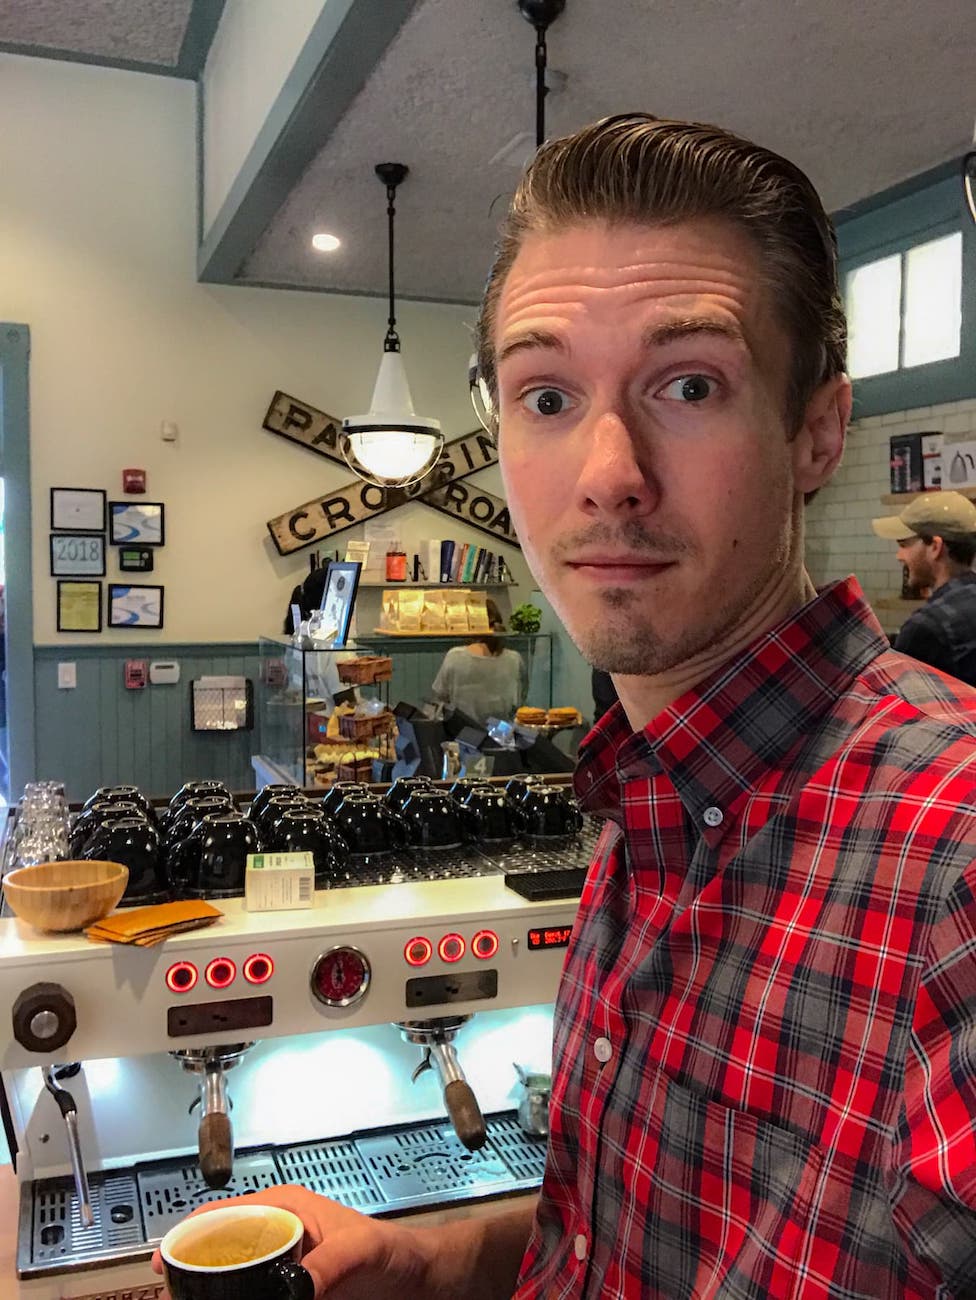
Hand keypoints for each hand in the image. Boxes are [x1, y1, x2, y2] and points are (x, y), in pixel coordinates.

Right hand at [151, 1184, 429, 1298]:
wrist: (419, 1282)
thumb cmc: (397, 1251)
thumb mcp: (362, 1250)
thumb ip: (330, 1264)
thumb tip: (296, 1286)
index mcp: (284, 1208)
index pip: (223, 1214)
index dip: (190, 1235)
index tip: (168, 1260)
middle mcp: (275, 1235)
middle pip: (218, 1251)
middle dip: (195, 1271)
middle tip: (177, 1294)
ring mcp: (279, 1268)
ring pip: (230, 1280)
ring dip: (212, 1291)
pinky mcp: (288, 1294)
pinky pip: (251, 1294)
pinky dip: (235, 1298)